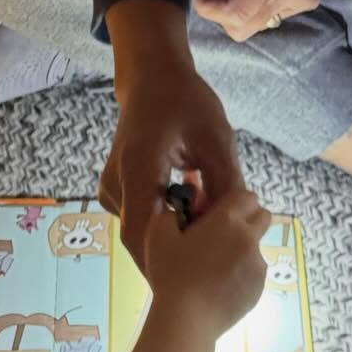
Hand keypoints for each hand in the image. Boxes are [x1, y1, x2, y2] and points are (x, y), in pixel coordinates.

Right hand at [102, 2, 243, 273]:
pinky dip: (169, 224)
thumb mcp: (217, 139)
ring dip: (177, 236)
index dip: (169, 263)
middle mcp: (115, 184)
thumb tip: (239, 230)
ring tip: (210, 221)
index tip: (206, 270)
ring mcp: (111, 190)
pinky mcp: (116, 192)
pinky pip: (143, 220)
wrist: (153, 80)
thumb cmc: (186, 102)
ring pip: (144, 232)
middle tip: (219, 252)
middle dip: (181, 251)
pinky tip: (195, 208)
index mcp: (137, 168)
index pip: (142, 234)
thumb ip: (226, 185)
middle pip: (143, 239)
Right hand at [143, 187, 272, 336]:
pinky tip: (221, 285)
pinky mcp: (260, 288)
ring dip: (244, 248)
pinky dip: (243, 273)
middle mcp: (248, 238)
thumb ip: (170, 214)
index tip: (222, 211)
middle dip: (249, 219)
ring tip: (217, 266)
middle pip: (263, 216)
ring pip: (258, 246)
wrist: (187, 318)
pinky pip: (255, 271)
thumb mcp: (157, 235)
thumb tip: (179, 213)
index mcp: (227, 220)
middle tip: (226, 233)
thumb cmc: (171, 274)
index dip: (237, 201)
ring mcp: (257, 264)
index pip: (249, 196)